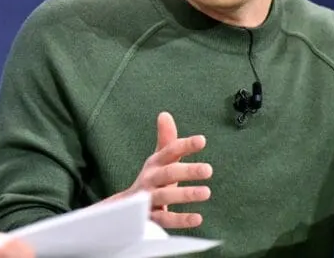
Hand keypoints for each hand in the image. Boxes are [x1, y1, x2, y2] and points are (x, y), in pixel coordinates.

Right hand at [124, 112, 211, 228]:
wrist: (125, 210)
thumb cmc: (151, 181)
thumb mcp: (157, 161)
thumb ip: (166, 141)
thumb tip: (165, 114)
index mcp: (154, 164)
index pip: (169, 151)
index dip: (184, 145)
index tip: (202, 141)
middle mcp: (150, 179)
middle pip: (168, 173)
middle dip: (187, 170)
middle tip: (208, 169)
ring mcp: (148, 199)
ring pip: (165, 196)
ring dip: (185, 194)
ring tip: (206, 192)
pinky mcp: (150, 219)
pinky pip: (165, 220)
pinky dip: (180, 220)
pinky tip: (198, 218)